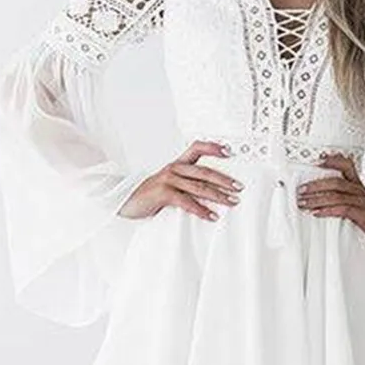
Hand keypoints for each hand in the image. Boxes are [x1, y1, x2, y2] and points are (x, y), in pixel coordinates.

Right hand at [117, 140, 243, 220]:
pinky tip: (212, 216)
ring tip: (232, 202)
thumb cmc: (151, 195)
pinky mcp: (163, 193)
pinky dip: (201, 210)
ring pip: (199, 186)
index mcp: (177, 164)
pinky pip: (187, 201)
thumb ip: (186, 183)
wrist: (126, 202)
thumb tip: (213, 190)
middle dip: (224, 179)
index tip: (230, 152)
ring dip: (218, 195)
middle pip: (204, 171)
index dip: (213, 147)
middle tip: (239, 187)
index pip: (197, 148)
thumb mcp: (169, 184)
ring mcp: (168, 179)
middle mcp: (174, 168)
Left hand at [296, 153, 364, 250]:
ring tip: (303, 203)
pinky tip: (316, 213)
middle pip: (336, 181)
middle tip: (300, 190)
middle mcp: (362, 191)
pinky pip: (343, 209)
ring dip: (316, 199)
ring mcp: (364, 202)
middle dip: (315, 185)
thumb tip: (320, 201)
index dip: (333, 160)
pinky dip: (327, 210)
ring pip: (337, 195)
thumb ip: (343, 201)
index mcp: (359, 187)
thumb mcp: (359, 207)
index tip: (316, 160)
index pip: (347, 166)